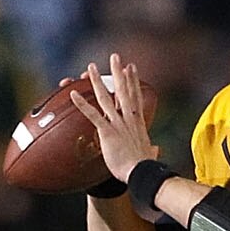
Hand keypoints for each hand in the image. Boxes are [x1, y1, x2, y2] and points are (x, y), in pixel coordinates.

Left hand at [70, 53, 158, 186]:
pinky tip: (72, 93)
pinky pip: (92, 115)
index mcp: (137, 122)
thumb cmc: (144, 167)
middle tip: (114, 56)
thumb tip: (156, 150)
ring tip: (91, 67)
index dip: (133, 81)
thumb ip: (152, 149)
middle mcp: (128, 118)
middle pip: (123, 90)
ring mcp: (118, 124)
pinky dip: (82, 103)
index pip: (135, 96)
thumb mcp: (149, 154)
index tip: (131, 67)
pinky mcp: (108, 132)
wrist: (141, 173)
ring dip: (97, 81)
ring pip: (106, 98)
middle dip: (118, 72)